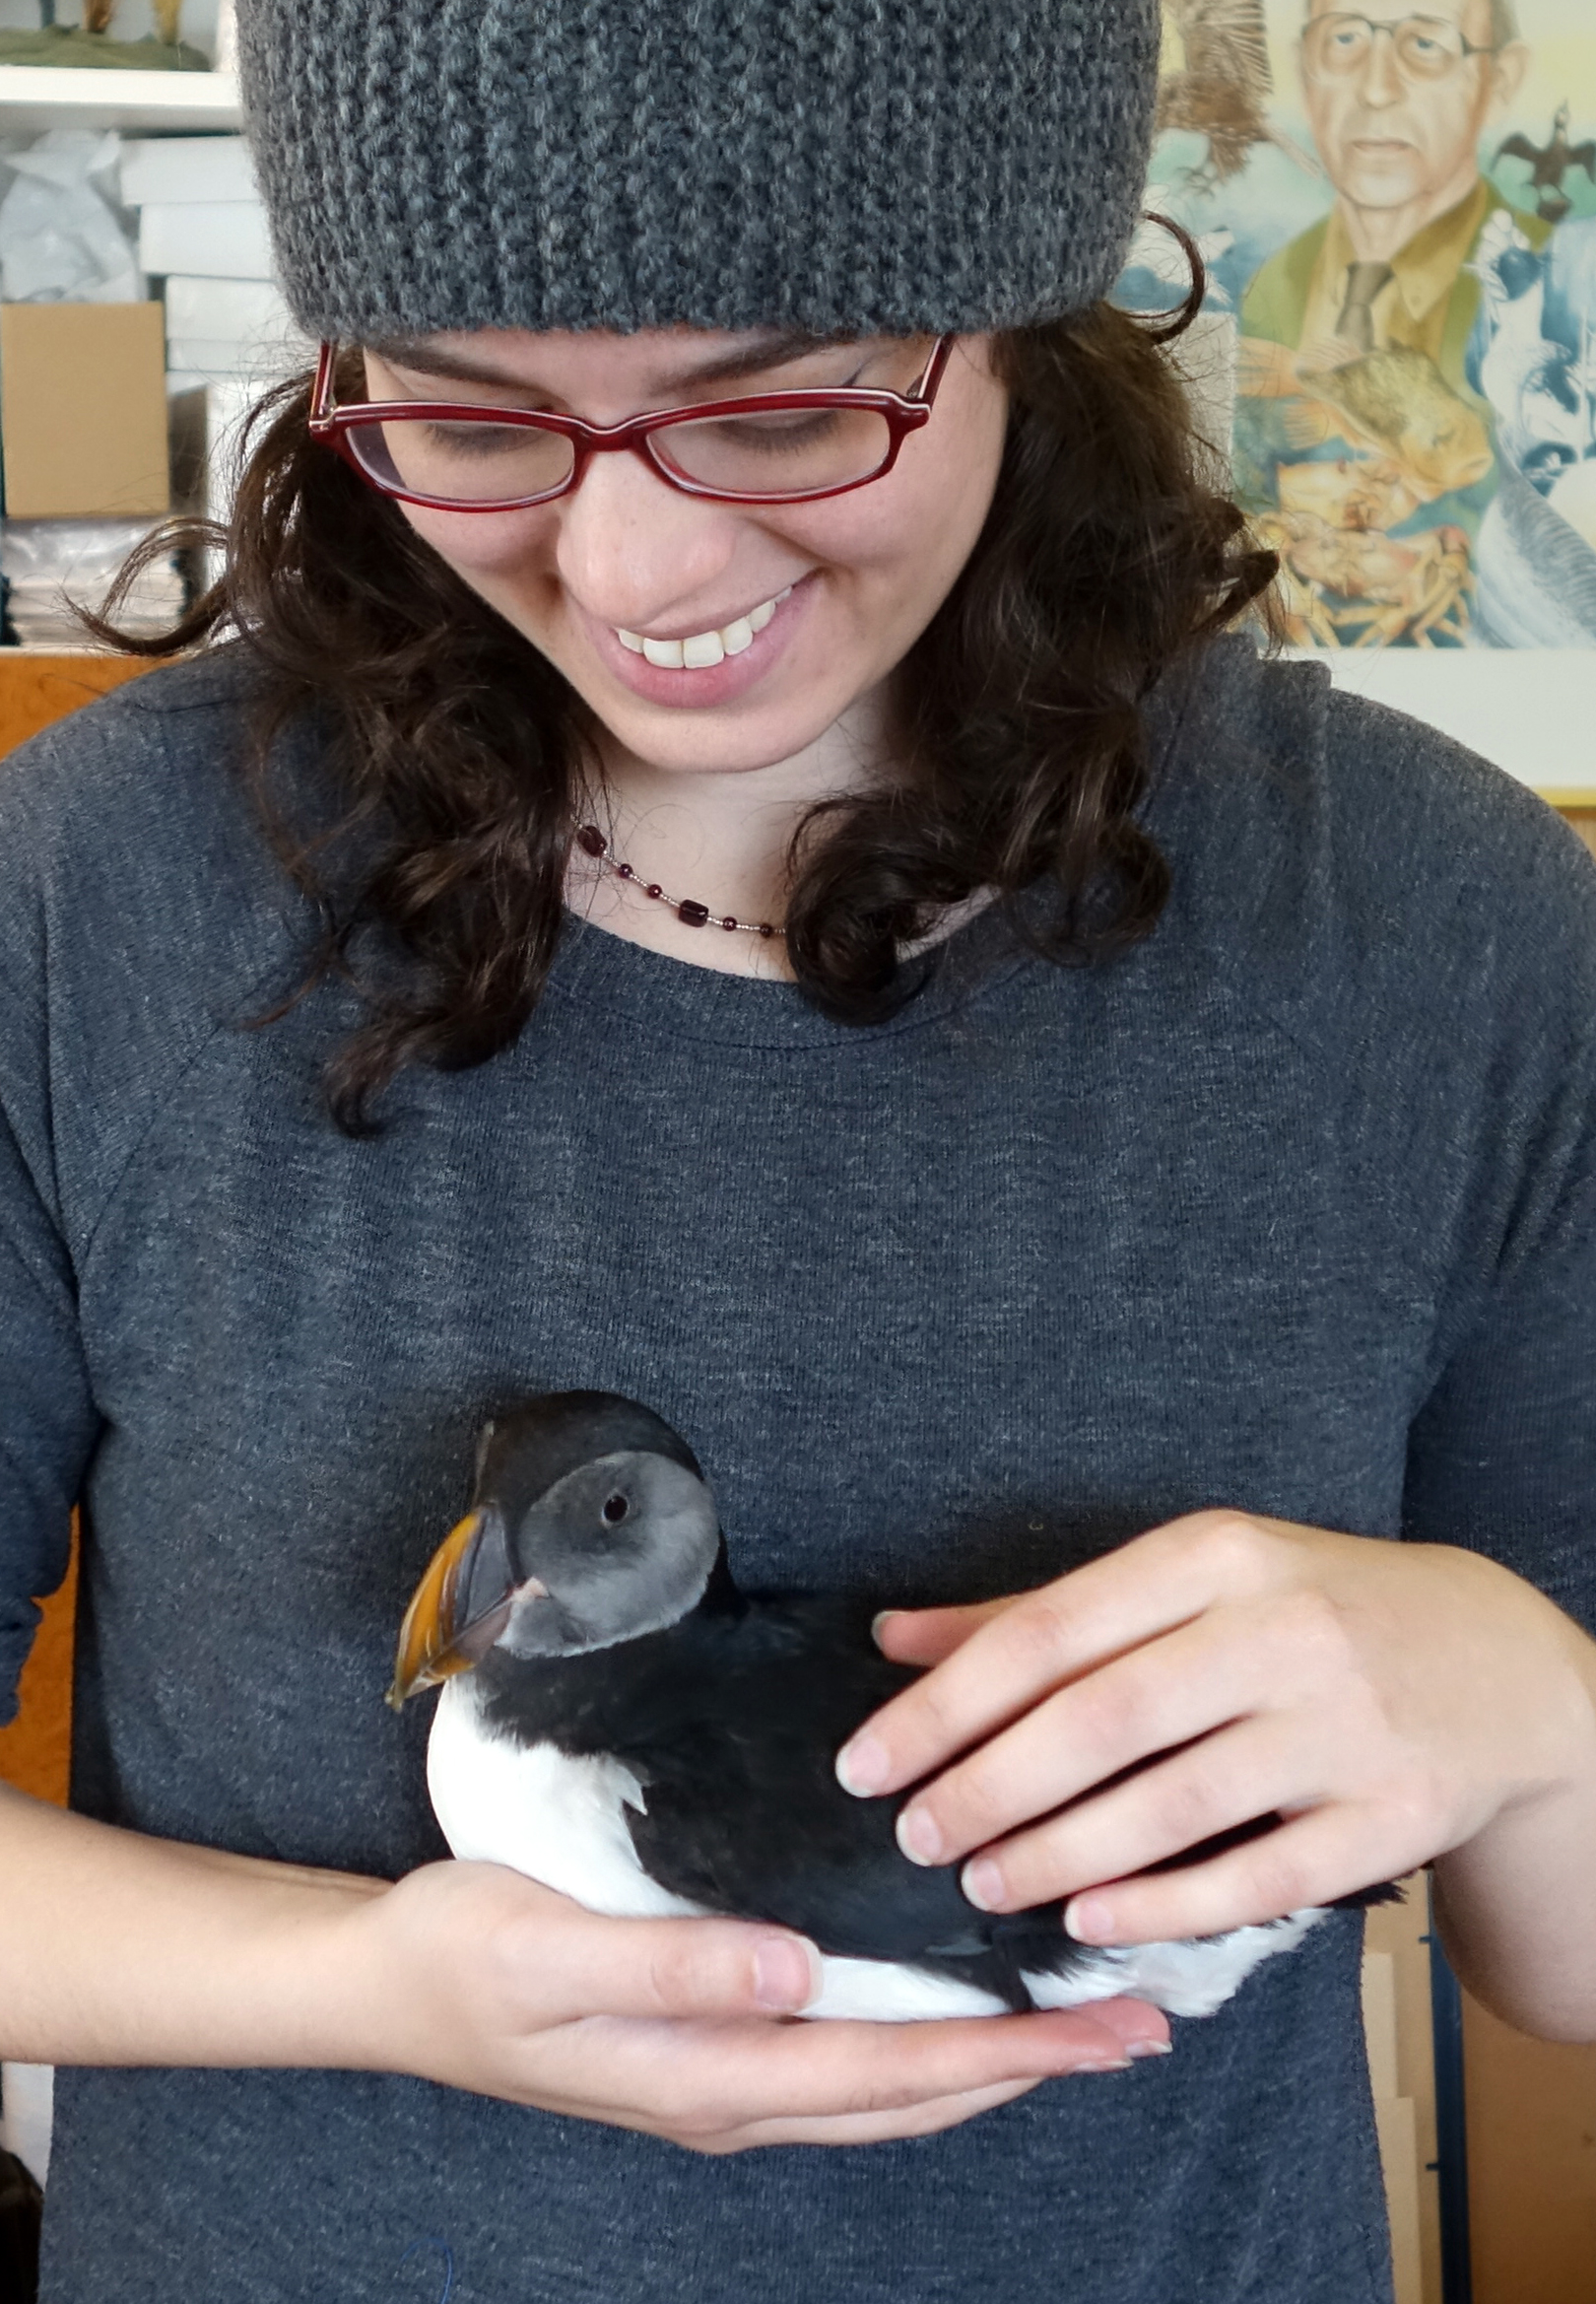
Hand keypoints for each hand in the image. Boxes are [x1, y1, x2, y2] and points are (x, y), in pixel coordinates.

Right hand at [341, 1859, 1170, 2151]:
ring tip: (1073, 2026)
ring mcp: (724, 2080)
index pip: (898, 2068)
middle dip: (1034, 2064)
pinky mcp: (709, 2049)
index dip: (1011, 2050)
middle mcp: (737, 2091)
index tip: (1108, 2028)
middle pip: (918, 2092)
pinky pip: (849, 2062)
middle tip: (1141, 2027)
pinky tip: (947, 2008)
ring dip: (991, 2061)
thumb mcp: (555, 1950)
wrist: (382, 1983)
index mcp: (715, 2071)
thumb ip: (677, 1965)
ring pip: (891, 2088)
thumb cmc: (465, 1954)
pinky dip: (923, 2046)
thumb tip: (800, 1971)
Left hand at [835, 1511, 1595, 1951]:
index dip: (944, 1704)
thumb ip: (1039, 1612)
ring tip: (981, 1881)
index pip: (1049, 1630)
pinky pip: (1254, 1879)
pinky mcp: (1391, 1817)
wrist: (1495, 1663)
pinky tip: (1086, 1920)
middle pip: (1101, 1720)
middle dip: (987, 1787)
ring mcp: (1342, 1726)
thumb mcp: (1186, 1578)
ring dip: (1057, 1855)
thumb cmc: (1305, 1610)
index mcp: (1215, 1554)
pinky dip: (1159, 1904)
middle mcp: (1280, 1629)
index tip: (865, 1762)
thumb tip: (893, 1637)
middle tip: (912, 1837)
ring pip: (1170, 1805)